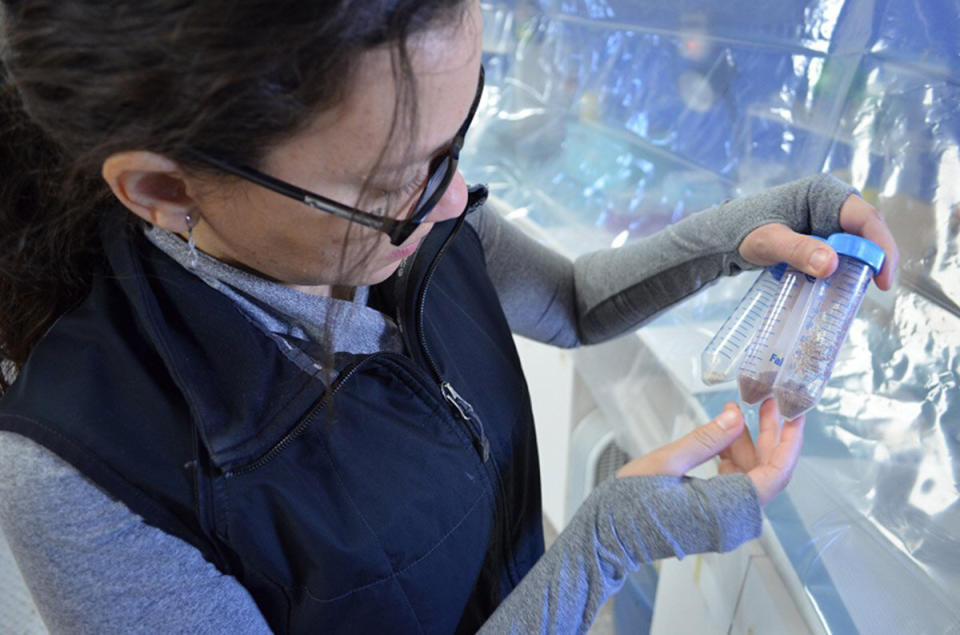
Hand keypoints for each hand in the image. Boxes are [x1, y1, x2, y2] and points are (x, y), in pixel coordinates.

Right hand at [616, 400, 803, 505]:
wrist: (607, 535)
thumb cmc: (628, 503)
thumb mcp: (667, 462)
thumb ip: (707, 439)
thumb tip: (737, 417)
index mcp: (726, 510)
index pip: (775, 474)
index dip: (788, 442)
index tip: (794, 415)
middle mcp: (732, 521)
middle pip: (766, 474)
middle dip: (769, 436)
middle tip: (766, 402)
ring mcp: (723, 521)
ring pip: (750, 478)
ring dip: (748, 445)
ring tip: (737, 411)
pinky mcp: (712, 517)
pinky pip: (733, 485)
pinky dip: (731, 458)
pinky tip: (722, 435)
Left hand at [738, 194, 898, 289]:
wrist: (724, 236)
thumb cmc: (742, 231)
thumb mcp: (768, 242)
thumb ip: (797, 250)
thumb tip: (832, 264)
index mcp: (822, 193)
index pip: (865, 218)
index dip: (881, 247)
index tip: (883, 278)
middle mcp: (830, 202)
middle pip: (866, 231)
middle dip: (875, 258)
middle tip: (876, 287)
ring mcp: (826, 219)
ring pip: (856, 243)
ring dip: (860, 265)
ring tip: (859, 289)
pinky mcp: (820, 234)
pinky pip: (841, 251)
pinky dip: (844, 267)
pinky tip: (840, 286)